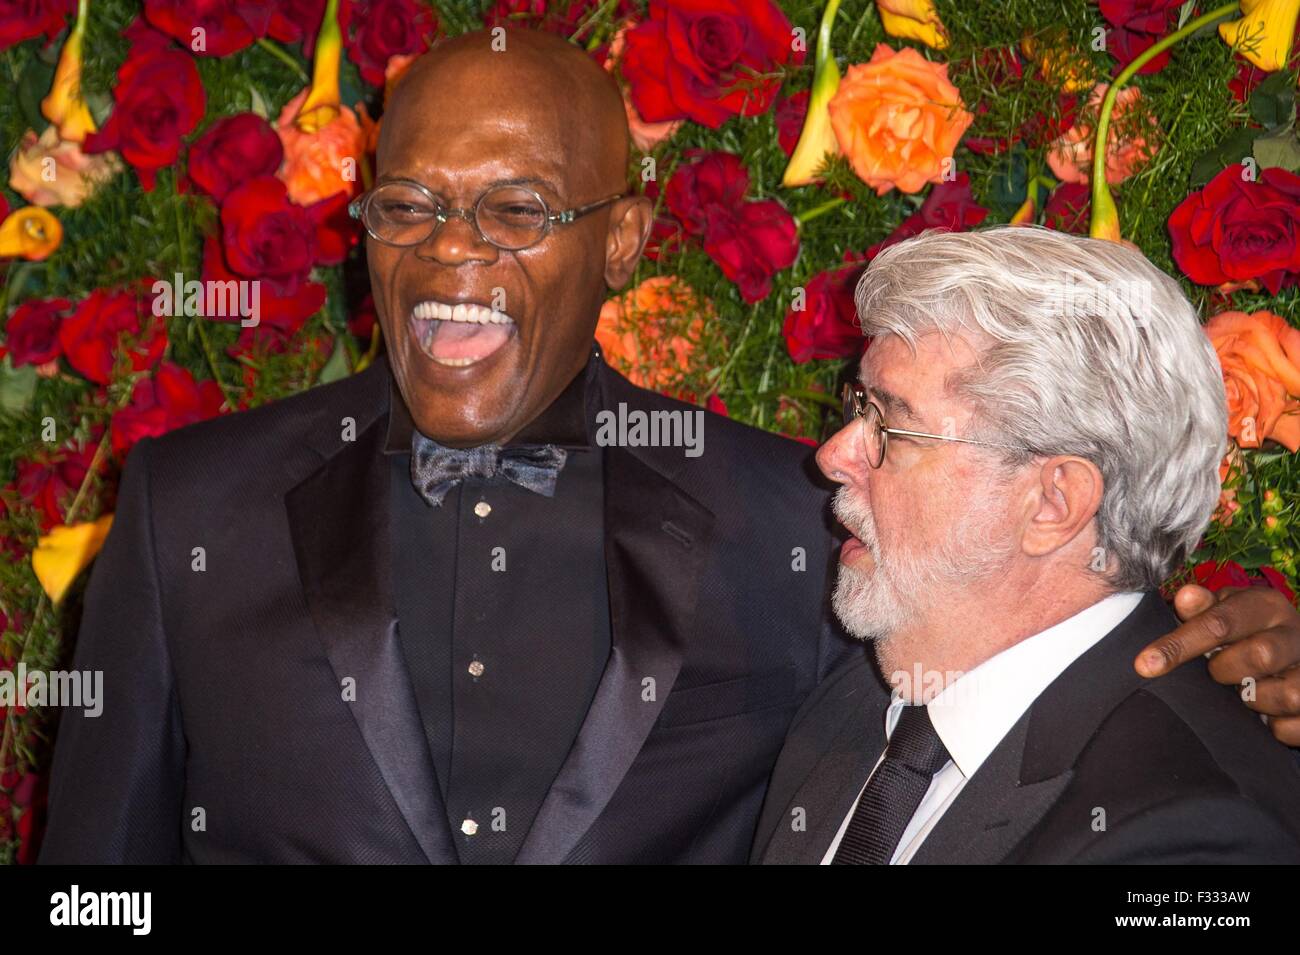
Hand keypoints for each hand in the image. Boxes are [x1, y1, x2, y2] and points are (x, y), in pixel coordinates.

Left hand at [1134, 584, 1299, 745]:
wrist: (1292, 652)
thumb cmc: (1244, 631)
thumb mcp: (1224, 612)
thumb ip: (1203, 609)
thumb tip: (1185, 596)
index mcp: (1268, 605)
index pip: (1219, 622)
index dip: (1178, 645)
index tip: (1145, 665)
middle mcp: (1297, 634)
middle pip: (1259, 656)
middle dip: (1225, 671)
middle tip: (1217, 674)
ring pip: (1286, 694)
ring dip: (1254, 701)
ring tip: (1243, 692)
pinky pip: (1292, 727)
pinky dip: (1274, 727)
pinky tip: (1264, 717)